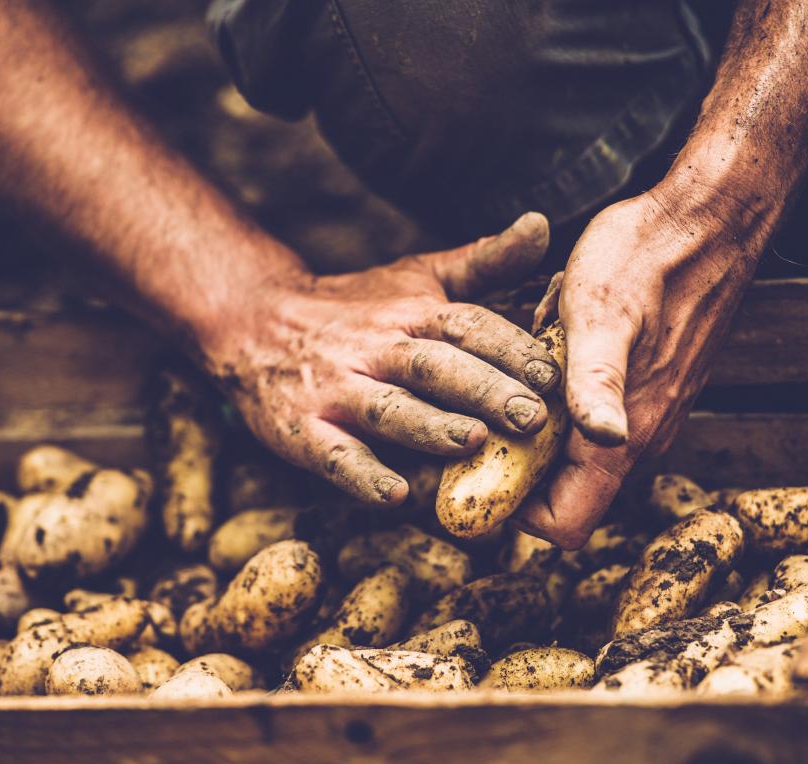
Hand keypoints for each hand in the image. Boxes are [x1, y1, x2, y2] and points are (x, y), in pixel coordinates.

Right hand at [200, 212, 560, 503]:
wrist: (252, 322)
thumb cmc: (355, 307)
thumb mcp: (417, 276)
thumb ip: (483, 260)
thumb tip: (543, 224)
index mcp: (410, 312)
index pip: (465, 325)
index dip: (510, 347)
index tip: (555, 373)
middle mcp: (375, 348)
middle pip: (432, 366)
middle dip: (482, 390)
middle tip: (532, 417)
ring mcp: (336, 390)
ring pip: (387, 408)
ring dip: (428, 426)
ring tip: (471, 442)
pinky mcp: (302, 429)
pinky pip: (334, 455)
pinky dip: (362, 475)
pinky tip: (394, 495)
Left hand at [512, 180, 778, 546]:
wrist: (702, 220)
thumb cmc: (645, 260)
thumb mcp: (601, 316)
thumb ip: (598, 383)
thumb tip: (605, 440)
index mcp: (626, 434)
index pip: (564, 523)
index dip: (517, 514)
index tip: (480, 473)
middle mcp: (638, 437)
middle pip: (562, 495)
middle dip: (516, 469)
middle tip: (480, 419)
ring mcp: (641, 415)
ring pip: (572, 454)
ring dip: (535, 427)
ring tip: (515, 376)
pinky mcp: (640, 389)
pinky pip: (586, 416)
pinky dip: (556, 398)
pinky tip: (546, 351)